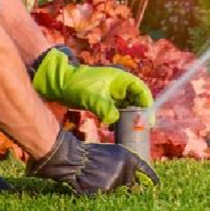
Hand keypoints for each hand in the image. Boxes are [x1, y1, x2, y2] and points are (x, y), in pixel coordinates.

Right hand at [28, 128, 159, 194]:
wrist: (75, 159)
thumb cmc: (91, 155)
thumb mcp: (113, 155)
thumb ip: (126, 167)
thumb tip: (137, 186)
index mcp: (129, 158)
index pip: (146, 170)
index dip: (153, 178)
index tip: (158, 187)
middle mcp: (126, 170)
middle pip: (133, 187)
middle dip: (131, 192)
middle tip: (126, 193)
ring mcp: (117, 181)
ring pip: (119, 194)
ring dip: (112, 192)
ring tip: (97, 181)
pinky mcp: (107, 192)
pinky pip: (108, 199)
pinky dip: (102, 196)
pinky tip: (92, 186)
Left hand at [29, 46, 152, 125]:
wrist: (61, 84)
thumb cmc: (78, 85)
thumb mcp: (92, 97)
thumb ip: (105, 108)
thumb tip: (114, 121)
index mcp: (121, 79)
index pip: (141, 90)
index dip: (147, 104)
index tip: (148, 119)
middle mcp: (119, 85)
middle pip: (136, 100)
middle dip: (139, 114)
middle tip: (141, 129)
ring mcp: (112, 94)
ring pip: (127, 107)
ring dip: (129, 118)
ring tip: (131, 132)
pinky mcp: (105, 101)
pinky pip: (117, 111)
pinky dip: (118, 120)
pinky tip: (115, 129)